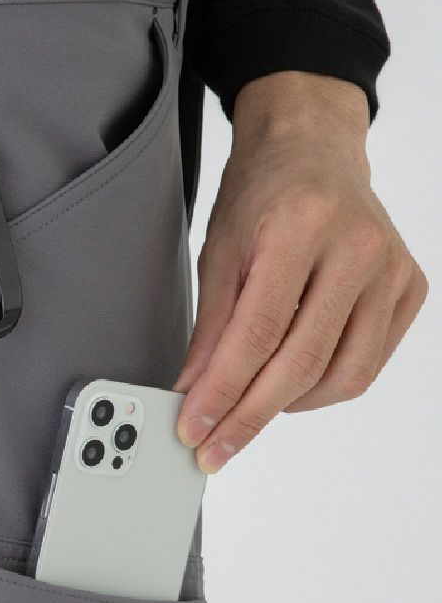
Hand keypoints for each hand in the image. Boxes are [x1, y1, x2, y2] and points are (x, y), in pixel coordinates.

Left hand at [175, 71, 427, 472]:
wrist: (314, 154)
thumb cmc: (263, 198)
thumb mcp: (219, 253)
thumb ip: (209, 327)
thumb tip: (192, 394)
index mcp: (301, 227)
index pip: (257, 334)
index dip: (222, 392)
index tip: (193, 430)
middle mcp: (357, 247)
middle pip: (301, 362)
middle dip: (249, 417)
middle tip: (213, 448)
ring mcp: (391, 270)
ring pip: (341, 376)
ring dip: (286, 407)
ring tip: (247, 406)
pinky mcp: (409, 289)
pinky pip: (365, 366)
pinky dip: (321, 389)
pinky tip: (287, 384)